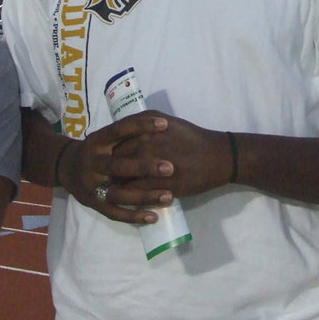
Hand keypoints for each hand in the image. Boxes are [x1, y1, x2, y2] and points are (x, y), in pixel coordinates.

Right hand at [58, 114, 174, 224]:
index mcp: (97, 141)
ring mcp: (92, 186)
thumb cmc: (97, 149)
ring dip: (144, 196)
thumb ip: (127, 131)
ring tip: (169, 196)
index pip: (118, 131)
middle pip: (117, 166)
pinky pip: (115, 213)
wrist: (65, 168)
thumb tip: (160, 121)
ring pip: (119, 193)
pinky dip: (134, 216)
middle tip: (170, 168)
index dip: (140, 126)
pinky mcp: (95, 204)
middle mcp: (93, 163)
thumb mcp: (105, 136)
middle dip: (143, 167)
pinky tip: (154, 217)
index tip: (164, 125)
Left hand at [110, 113, 233, 200]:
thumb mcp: (163, 120)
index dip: (105, 151)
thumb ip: (140, 123)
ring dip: (115, 185)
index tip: (103, 158)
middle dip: (107, 170)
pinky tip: (127, 199)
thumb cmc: (190, 137)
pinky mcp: (157, 187)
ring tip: (112, 189)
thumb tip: (121, 129)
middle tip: (103, 176)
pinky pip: (135, 194)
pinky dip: (128, 197)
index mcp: (142, 130)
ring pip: (121, 179)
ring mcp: (149, 168)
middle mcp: (142, 146)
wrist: (215, 157)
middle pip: (113, 161)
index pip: (112, 142)